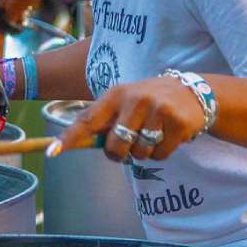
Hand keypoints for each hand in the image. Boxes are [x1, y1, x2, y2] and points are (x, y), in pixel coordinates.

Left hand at [56, 77, 206, 163]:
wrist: (194, 92)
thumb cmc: (150, 101)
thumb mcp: (126, 102)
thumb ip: (106, 121)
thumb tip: (79, 143)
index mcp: (116, 94)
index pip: (87, 119)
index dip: (69, 137)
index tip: (52, 152)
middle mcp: (135, 99)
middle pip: (115, 146)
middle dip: (120, 154)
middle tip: (130, 143)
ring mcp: (157, 110)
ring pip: (139, 153)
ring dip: (144, 152)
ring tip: (154, 133)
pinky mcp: (177, 123)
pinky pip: (160, 155)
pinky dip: (163, 152)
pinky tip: (168, 134)